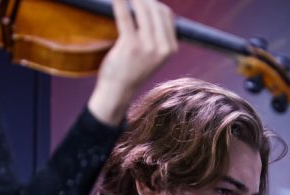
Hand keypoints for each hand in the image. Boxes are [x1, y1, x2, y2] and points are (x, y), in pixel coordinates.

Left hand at [87, 0, 177, 125]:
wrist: (119, 91)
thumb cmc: (133, 70)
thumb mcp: (153, 55)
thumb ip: (157, 35)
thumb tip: (151, 7)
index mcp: (170, 48)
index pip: (167, 15)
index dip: (154, 3)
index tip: (143, 0)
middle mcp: (162, 47)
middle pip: (156, 9)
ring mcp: (147, 47)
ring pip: (143, 10)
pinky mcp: (130, 45)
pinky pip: (125, 16)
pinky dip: (120, 3)